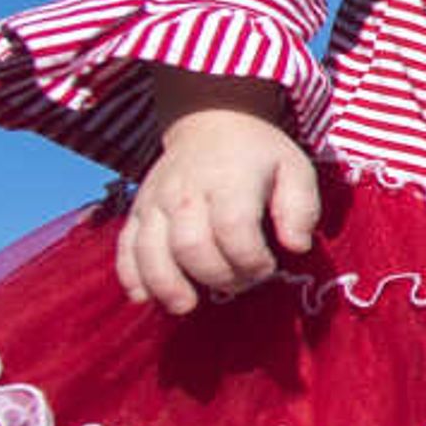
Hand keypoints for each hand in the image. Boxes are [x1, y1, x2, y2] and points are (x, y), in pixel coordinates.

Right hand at [118, 80, 317, 313]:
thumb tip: (296, 247)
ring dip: (168, 286)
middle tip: (240, 284)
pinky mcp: (136, 211)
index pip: (234, 230)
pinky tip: (145, 298)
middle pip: (190, 246)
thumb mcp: (295, 170)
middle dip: (217, 276)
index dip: (252, 260)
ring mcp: (154, 201)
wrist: (213, 120)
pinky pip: (124, 248)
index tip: (269, 268)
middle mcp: (185, 192)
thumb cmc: (259, 154)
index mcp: (228, 181)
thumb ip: (301, 209)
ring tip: (188, 305)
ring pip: (150, 252)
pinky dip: (131, 277)